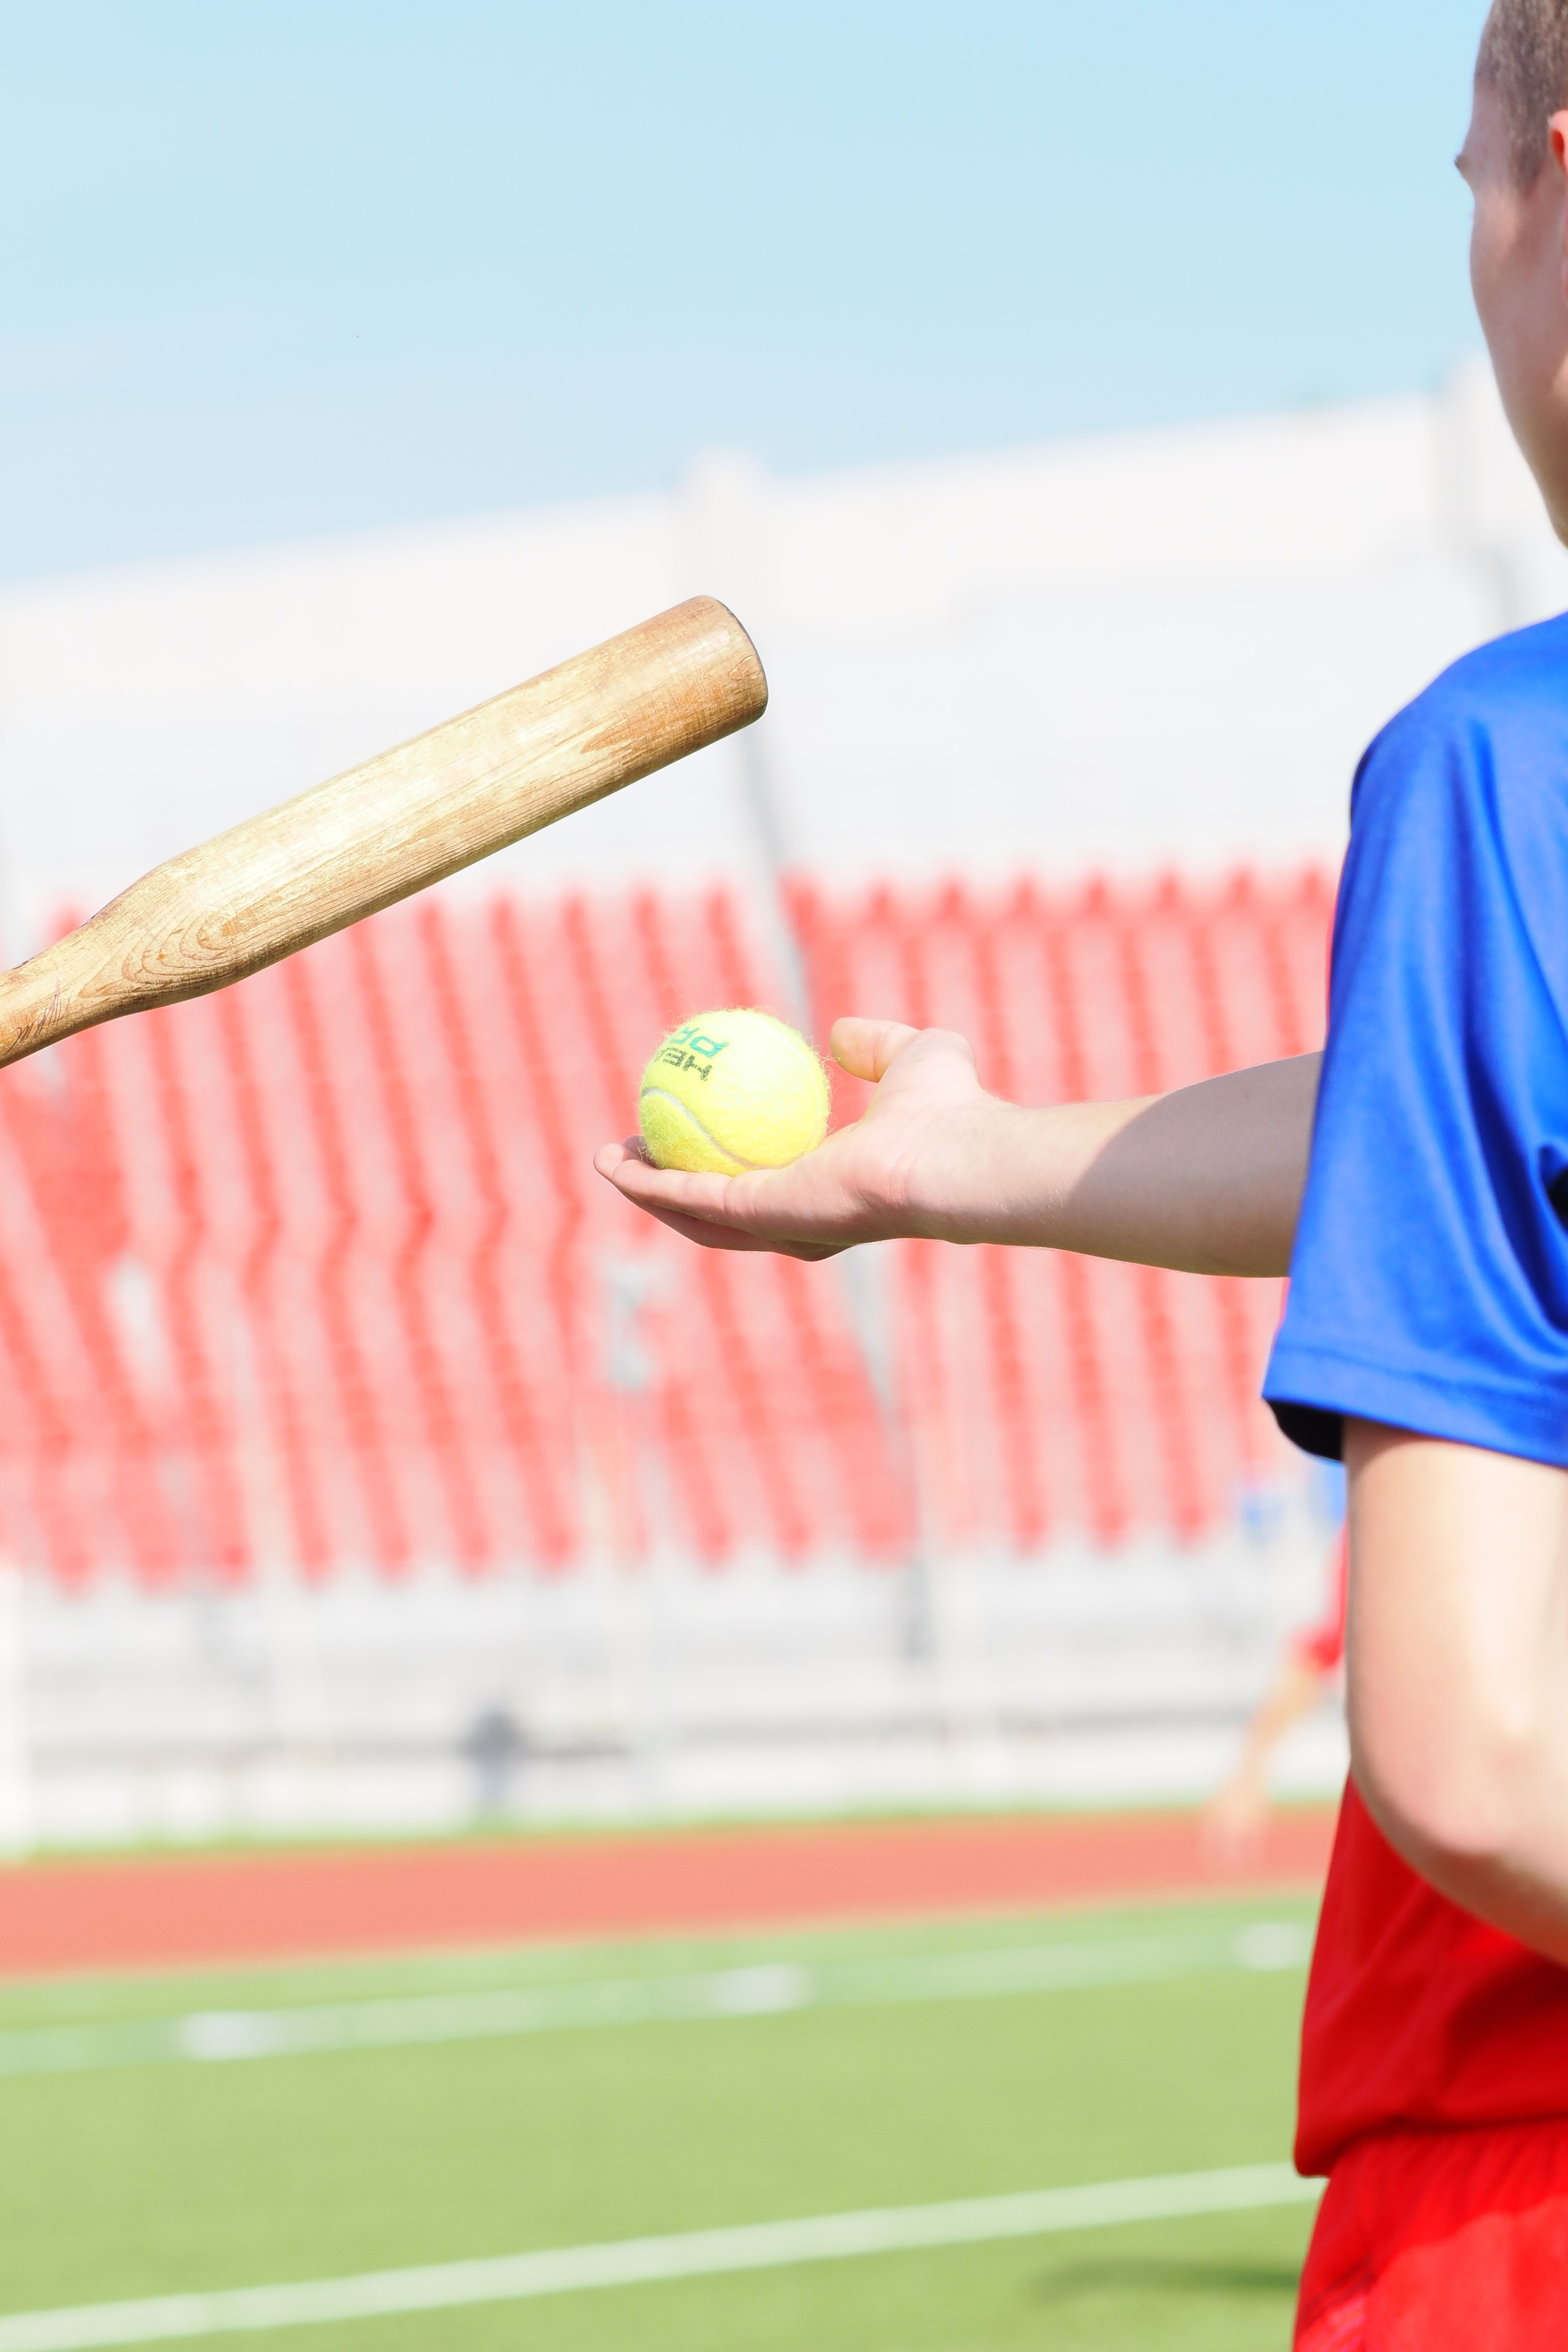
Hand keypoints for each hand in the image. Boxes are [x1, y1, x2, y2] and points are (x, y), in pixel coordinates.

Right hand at [593, 1017, 1004, 1258]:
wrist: (953, 1153)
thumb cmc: (948, 1108)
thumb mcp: (911, 1055)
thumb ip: (876, 1045)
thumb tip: (839, 1035)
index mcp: (831, 1189)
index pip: (765, 1181)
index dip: (721, 1157)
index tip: (691, 1121)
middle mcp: (802, 1220)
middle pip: (717, 1210)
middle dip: (669, 1185)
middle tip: (635, 1146)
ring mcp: (779, 1226)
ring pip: (693, 1214)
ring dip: (645, 1190)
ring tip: (606, 1158)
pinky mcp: (760, 1219)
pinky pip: (690, 1198)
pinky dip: (648, 1185)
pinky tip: (615, 1162)